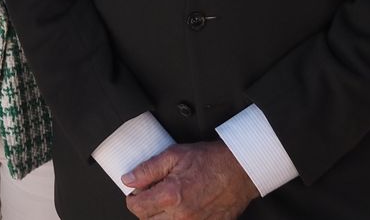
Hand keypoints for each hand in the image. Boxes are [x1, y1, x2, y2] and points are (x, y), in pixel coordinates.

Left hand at [122, 142, 258, 218]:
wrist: (241, 170)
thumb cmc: (211, 161)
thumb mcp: (174, 155)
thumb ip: (148, 169)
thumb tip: (128, 179)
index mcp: (171, 196)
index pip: (136, 207)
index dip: (133, 197)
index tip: (139, 191)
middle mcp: (182, 215)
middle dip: (145, 208)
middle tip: (153, 194)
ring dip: (160, 216)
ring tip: (168, 201)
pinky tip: (182, 208)